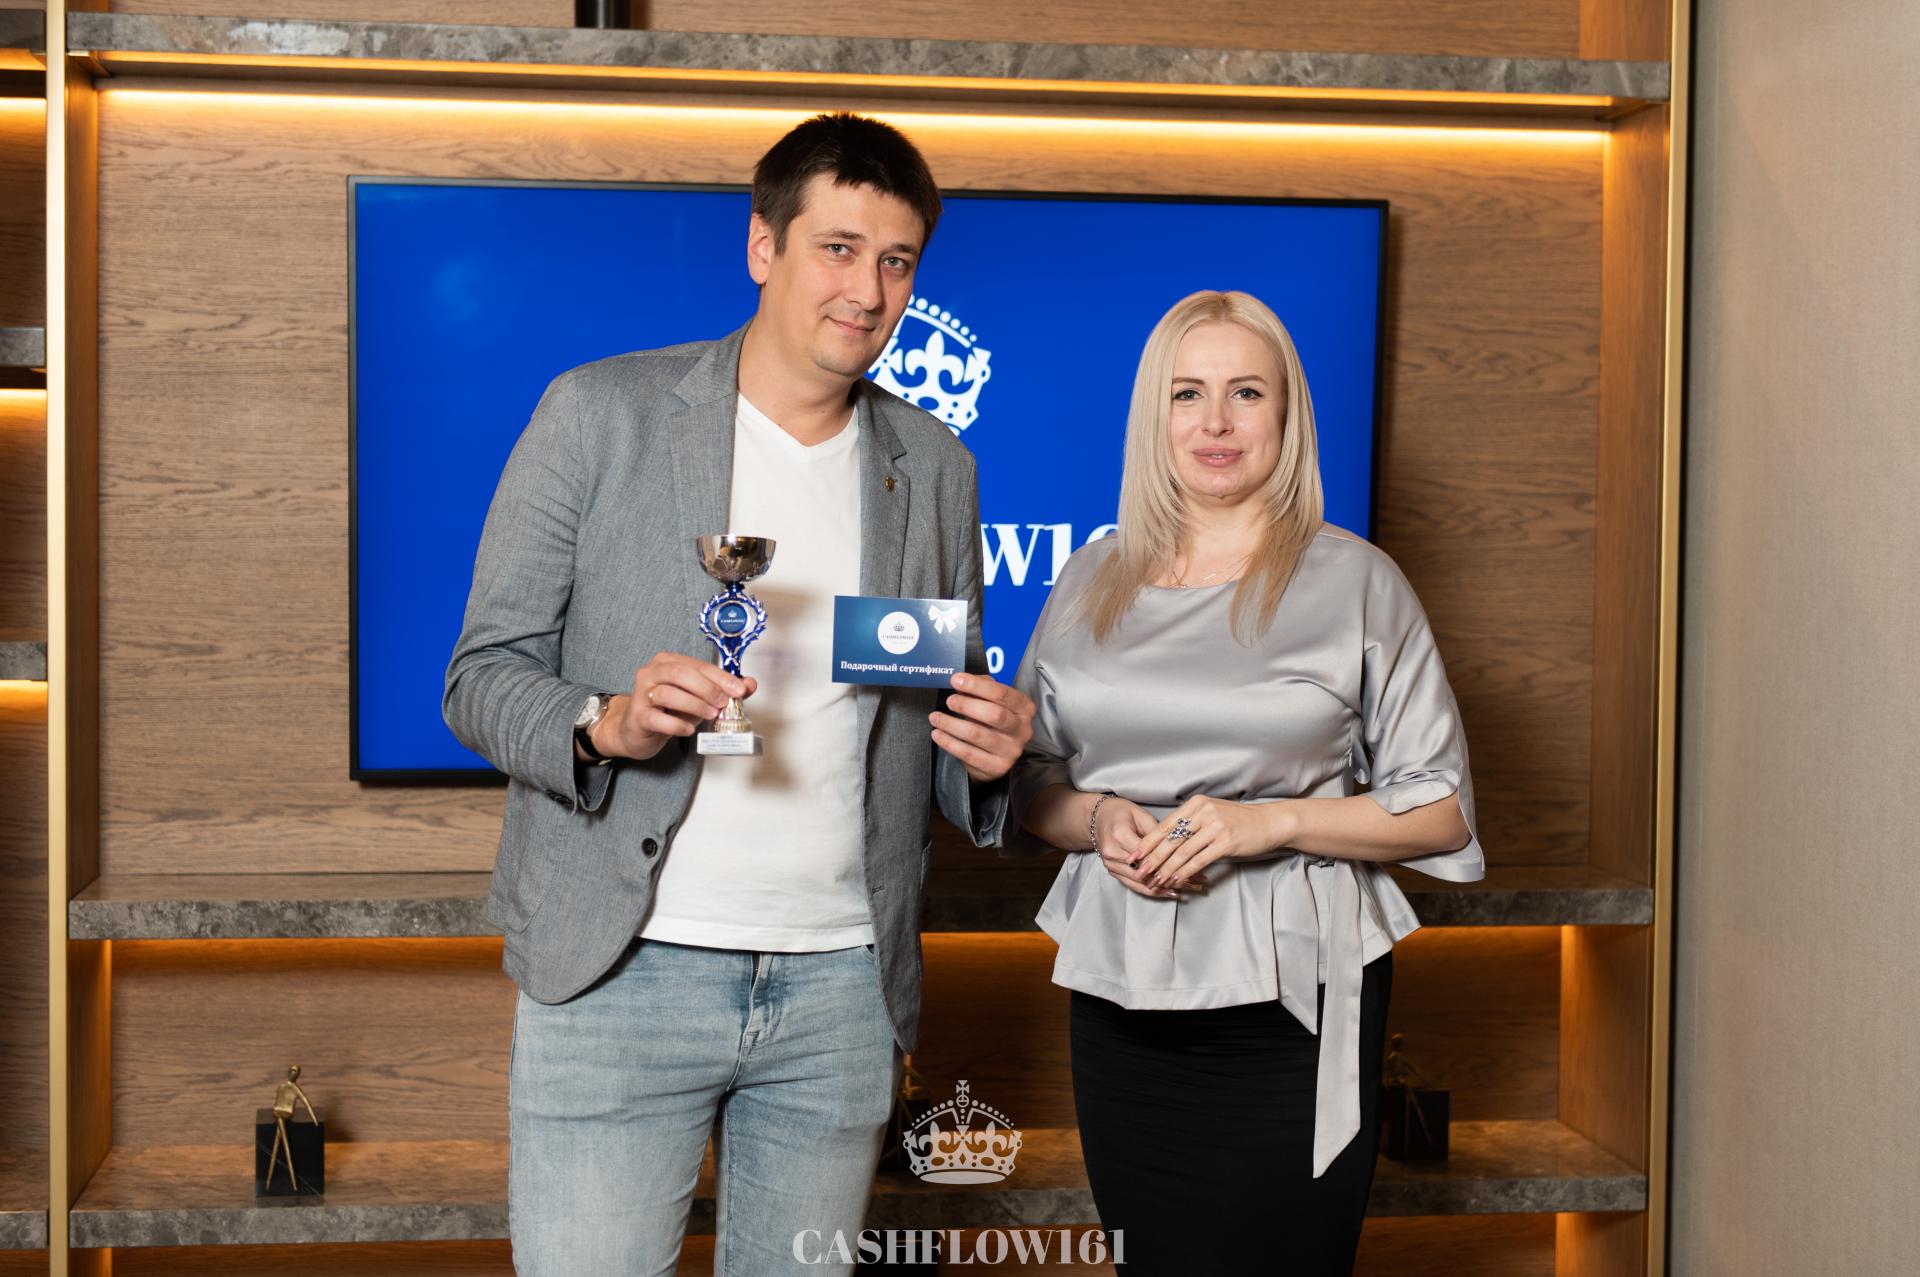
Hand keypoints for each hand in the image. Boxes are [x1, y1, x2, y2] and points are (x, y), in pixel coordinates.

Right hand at [595, 653, 756, 762]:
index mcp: (668, 662)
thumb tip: (750, 684)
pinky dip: (676, 724)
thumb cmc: (669, 710)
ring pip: (668, 693)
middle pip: (680, 673)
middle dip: (707, 688)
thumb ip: (723, 690)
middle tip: (723, 703)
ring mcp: (642, 694)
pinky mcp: (638, 717)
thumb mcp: (698, 698)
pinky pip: (657, 718)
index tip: (739, 690)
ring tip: (710, 715)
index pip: (697, 665)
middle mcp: (651, 673)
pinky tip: (688, 730)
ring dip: (694, 705)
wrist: (637, 730)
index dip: (720, 677)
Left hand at [929, 672, 1035, 783]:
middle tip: (949, 701)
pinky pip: (968, 754)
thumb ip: (980, 688)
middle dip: (967, 705)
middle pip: (994, 714)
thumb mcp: (991, 701)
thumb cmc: (992, 721)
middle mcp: (1022, 730)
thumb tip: (960, 682)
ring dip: (952, 724)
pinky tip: (937, 734)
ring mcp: (1011, 751)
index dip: (977, 686)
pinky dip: (949, 742)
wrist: (995, 755)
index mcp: (1024, 708)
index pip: (1002, 694)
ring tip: (935, 717)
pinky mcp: (997, 768)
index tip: (956, 680)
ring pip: (977, 735)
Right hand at [1093, 795, 1205, 897]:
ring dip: (1166, 887)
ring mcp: (1110, 865)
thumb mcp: (1140, 815)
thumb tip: (1181, 846)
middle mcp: (1112, 853)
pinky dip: (1153, 891)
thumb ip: (1158, 832)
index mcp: (1120, 834)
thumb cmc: (1120, 812)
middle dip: (1173, 877)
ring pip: (1141, 883)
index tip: (1194, 864)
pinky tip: (1170, 892)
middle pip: (1147, 872)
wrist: (1095, 818)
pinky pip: (1133, 886)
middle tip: (1197, 881)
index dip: (1172, 861)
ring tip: (1189, 889)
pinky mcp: (1112, 872)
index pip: (1149, 854)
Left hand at [1132, 796, 1290, 889]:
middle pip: (1170, 839)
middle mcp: (1203, 812)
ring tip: (1154, 880)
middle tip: (1139, 872)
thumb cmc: (1240, 821)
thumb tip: (1166, 843)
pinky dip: (1185, 871)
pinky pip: (1199, 859)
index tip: (1133, 856)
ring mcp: (1215, 826)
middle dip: (1151, 858)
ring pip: (1182, 851)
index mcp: (1196, 804)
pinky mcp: (1226, 841)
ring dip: (1166, 868)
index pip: (1165, 825)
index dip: (1147, 843)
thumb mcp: (1212, 814)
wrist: (1271, 823)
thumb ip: (1191, 824)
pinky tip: (1176, 880)